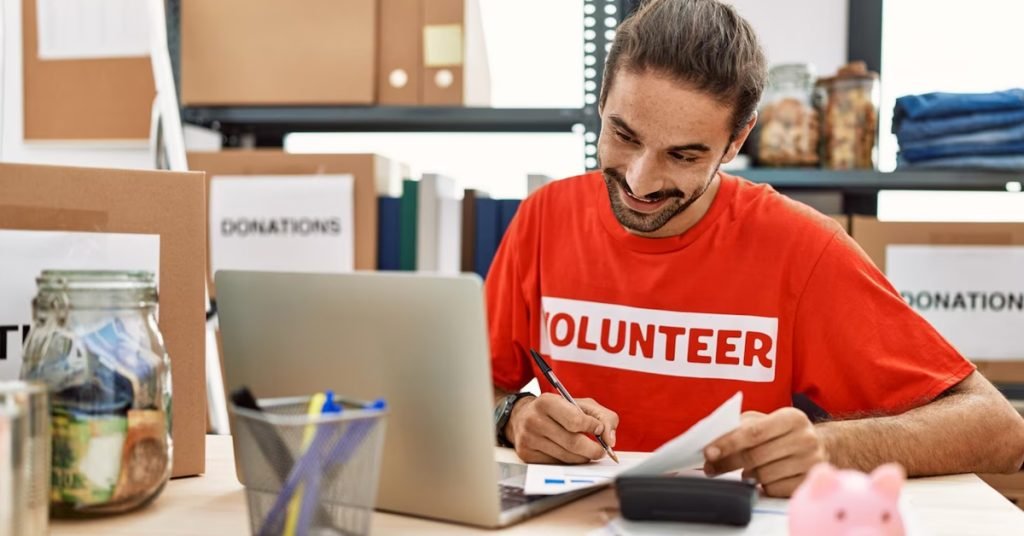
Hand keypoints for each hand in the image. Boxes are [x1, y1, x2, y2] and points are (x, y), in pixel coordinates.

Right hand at [506, 393, 618, 463]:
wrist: (523, 417)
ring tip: (587, 451)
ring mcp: (528, 439)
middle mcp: (534, 420)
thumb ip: (603, 416)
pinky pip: (556, 464)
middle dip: (593, 449)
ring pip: (566, 457)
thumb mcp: (580, 404)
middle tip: (601, 451)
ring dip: (583, 457)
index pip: (575, 420)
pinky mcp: (526, 455)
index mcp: (546, 402)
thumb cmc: (557, 410)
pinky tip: (569, 453)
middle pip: (573, 442)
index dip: (592, 427)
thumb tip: (610, 440)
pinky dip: (569, 461)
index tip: (598, 428)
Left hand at [703, 408, 826, 496]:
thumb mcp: (767, 421)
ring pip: (763, 475)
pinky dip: (763, 486)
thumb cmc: (784, 433)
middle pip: (755, 456)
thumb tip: (712, 442)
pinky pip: (773, 490)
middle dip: (727, 463)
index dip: (728, 443)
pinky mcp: (808, 483)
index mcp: (792, 418)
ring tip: (748, 470)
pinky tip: (766, 478)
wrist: (822, 447)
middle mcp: (805, 439)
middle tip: (710, 468)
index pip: (753, 432)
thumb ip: (741, 427)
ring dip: (747, 475)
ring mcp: (810, 463)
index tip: (708, 452)